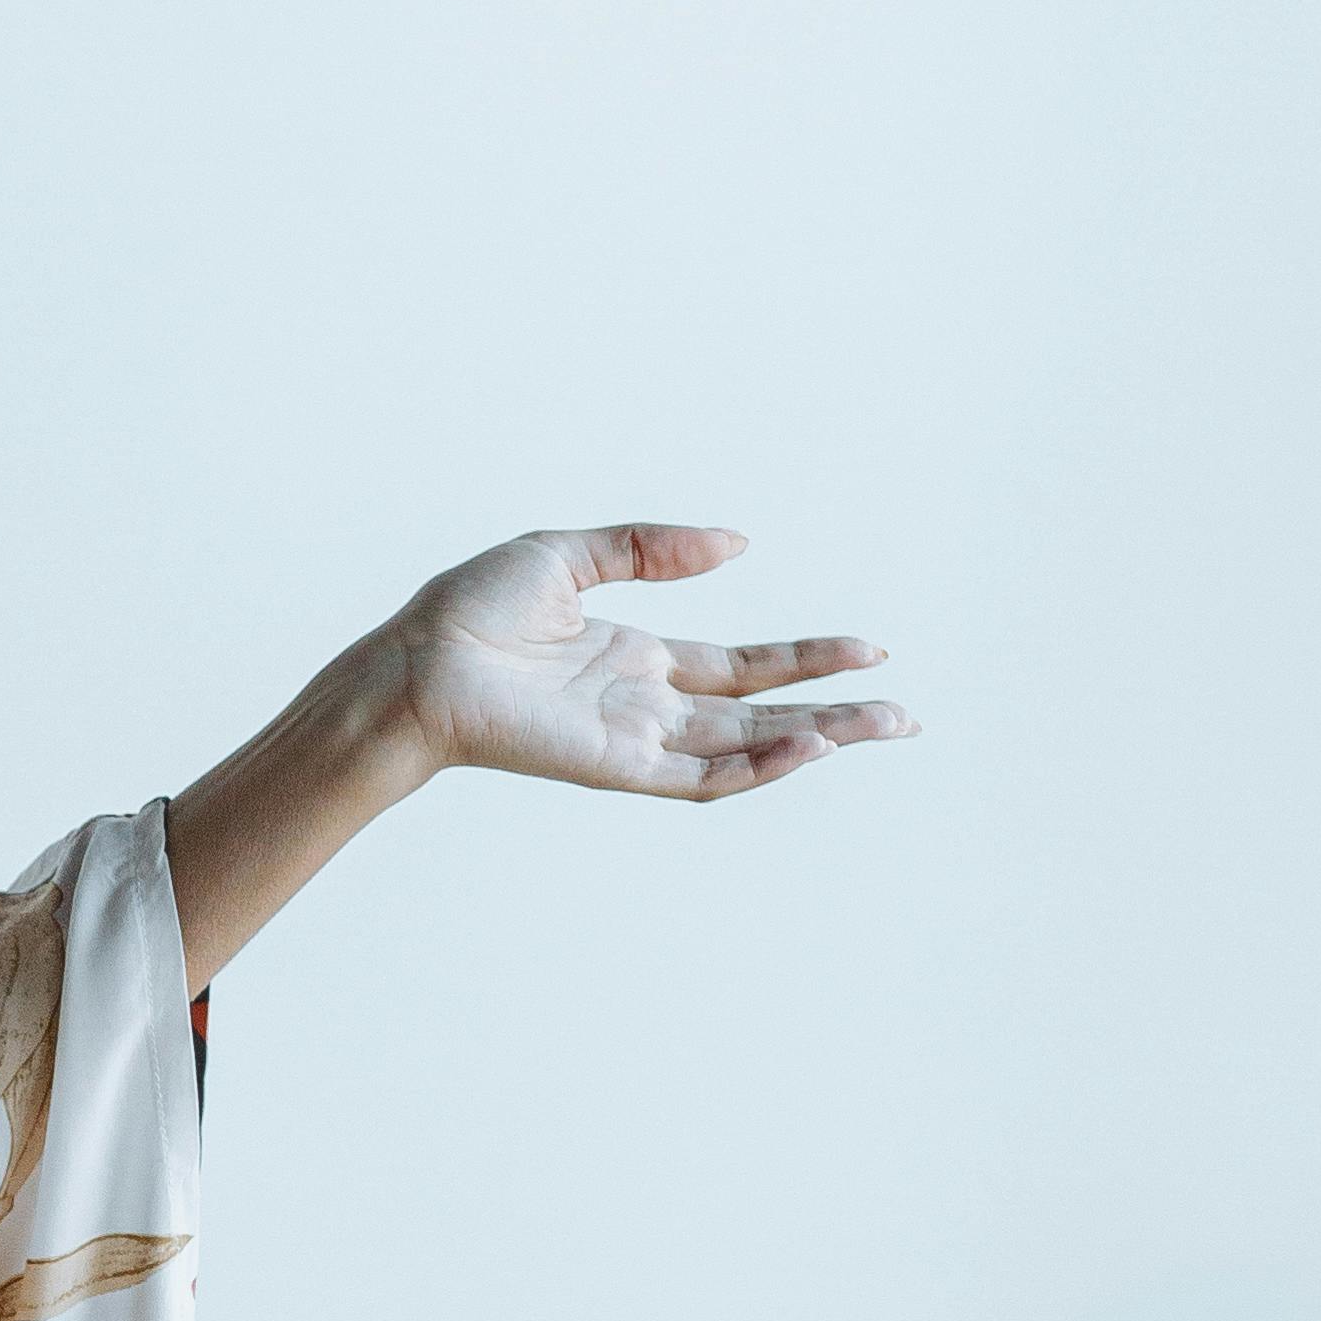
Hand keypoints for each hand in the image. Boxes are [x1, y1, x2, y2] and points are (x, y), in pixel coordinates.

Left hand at [387, 527, 914, 797]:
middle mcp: (644, 707)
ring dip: (819, 741)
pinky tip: (808, 748)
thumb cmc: (469, 611)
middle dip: (836, 713)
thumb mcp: (569, 555)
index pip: (741, 667)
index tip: (869, 649)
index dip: (804, 658)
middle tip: (907, 715)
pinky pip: (700, 777)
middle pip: (762, 717)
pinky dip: (756, 769)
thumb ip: (651, 548)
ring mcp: (634, 741)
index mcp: (635, 659)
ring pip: (747, 751)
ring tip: (886, 725)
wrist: (413, 662)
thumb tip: (738, 543)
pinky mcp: (615, 767)